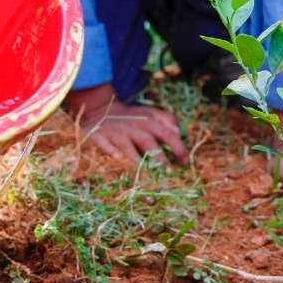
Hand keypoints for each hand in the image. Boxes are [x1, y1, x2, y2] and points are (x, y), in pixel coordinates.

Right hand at [67, 84, 187, 163]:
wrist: (101, 109)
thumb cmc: (133, 118)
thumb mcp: (152, 114)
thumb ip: (168, 121)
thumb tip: (178, 134)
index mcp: (149, 121)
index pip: (167, 134)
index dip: (177, 148)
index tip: (184, 162)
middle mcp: (133, 126)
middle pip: (148, 141)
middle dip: (158, 157)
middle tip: (166, 173)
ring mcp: (116, 131)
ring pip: (126, 145)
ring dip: (136, 159)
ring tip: (144, 173)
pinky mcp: (98, 135)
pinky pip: (103, 143)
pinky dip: (109, 149)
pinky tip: (116, 158)